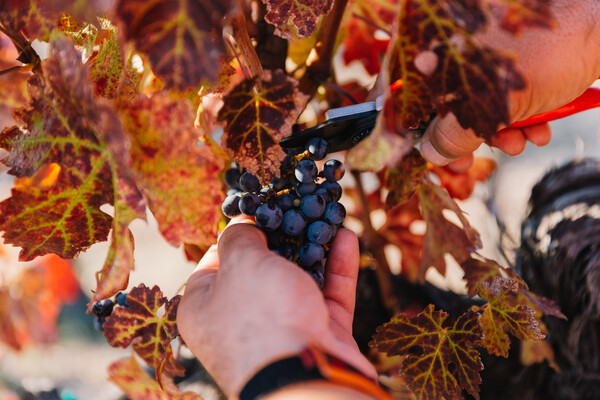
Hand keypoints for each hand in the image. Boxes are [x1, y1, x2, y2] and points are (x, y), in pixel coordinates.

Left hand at [176, 217, 375, 396]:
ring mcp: (282, 329)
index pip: (216, 261)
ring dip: (315, 247)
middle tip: (298, 206)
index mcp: (205, 307)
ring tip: (328, 215)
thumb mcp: (240, 263)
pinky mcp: (318, 335)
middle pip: (262, 268)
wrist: (306, 377)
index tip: (260, 209)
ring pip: (299, 280)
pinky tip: (347, 237)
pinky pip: (328, 295)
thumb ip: (240, 237)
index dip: (238, 232)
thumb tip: (244, 222)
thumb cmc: (260, 316)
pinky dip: (337, 267)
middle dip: (284, 237)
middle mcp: (241, 319)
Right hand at [420, 0, 599, 169]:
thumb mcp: (495, 100)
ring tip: (521, 141)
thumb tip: (430, 154)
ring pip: (480, 107)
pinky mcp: (516, 66)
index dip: (423, 129)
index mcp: (445, 48)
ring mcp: (489, 56)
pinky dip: (522, 120)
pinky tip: (539, 128)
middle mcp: (462, 49)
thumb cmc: (550, 50)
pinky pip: (506, 99)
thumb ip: (455, 132)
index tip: (435, 157)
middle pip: (448, 104)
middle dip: (467, 138)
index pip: (418, 94)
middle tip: (468, 164)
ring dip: (501, 134)